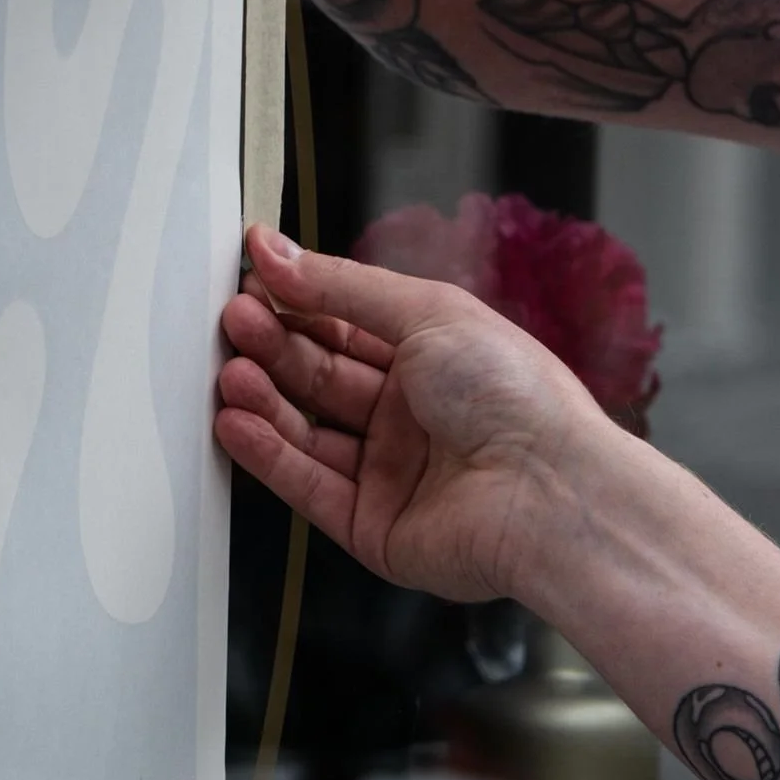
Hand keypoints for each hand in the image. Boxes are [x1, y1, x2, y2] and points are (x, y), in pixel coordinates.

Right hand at [215, 225, 603, 606]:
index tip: (252, 280)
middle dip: (275, 347)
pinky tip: (238, 423)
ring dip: (265, 400)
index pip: (348, 326)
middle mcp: (415, 417)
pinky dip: (269, 455)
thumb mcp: (427, 311)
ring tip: (231, 373)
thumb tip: (278, 252)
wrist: (549, 492)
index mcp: (438, 359)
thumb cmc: (517, 398)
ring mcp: (394, 473)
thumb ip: (342, 286)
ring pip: (309, 431)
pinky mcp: (374, 527)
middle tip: (234, 322)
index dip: (300, 304)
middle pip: (323, 377)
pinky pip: (309, 487)